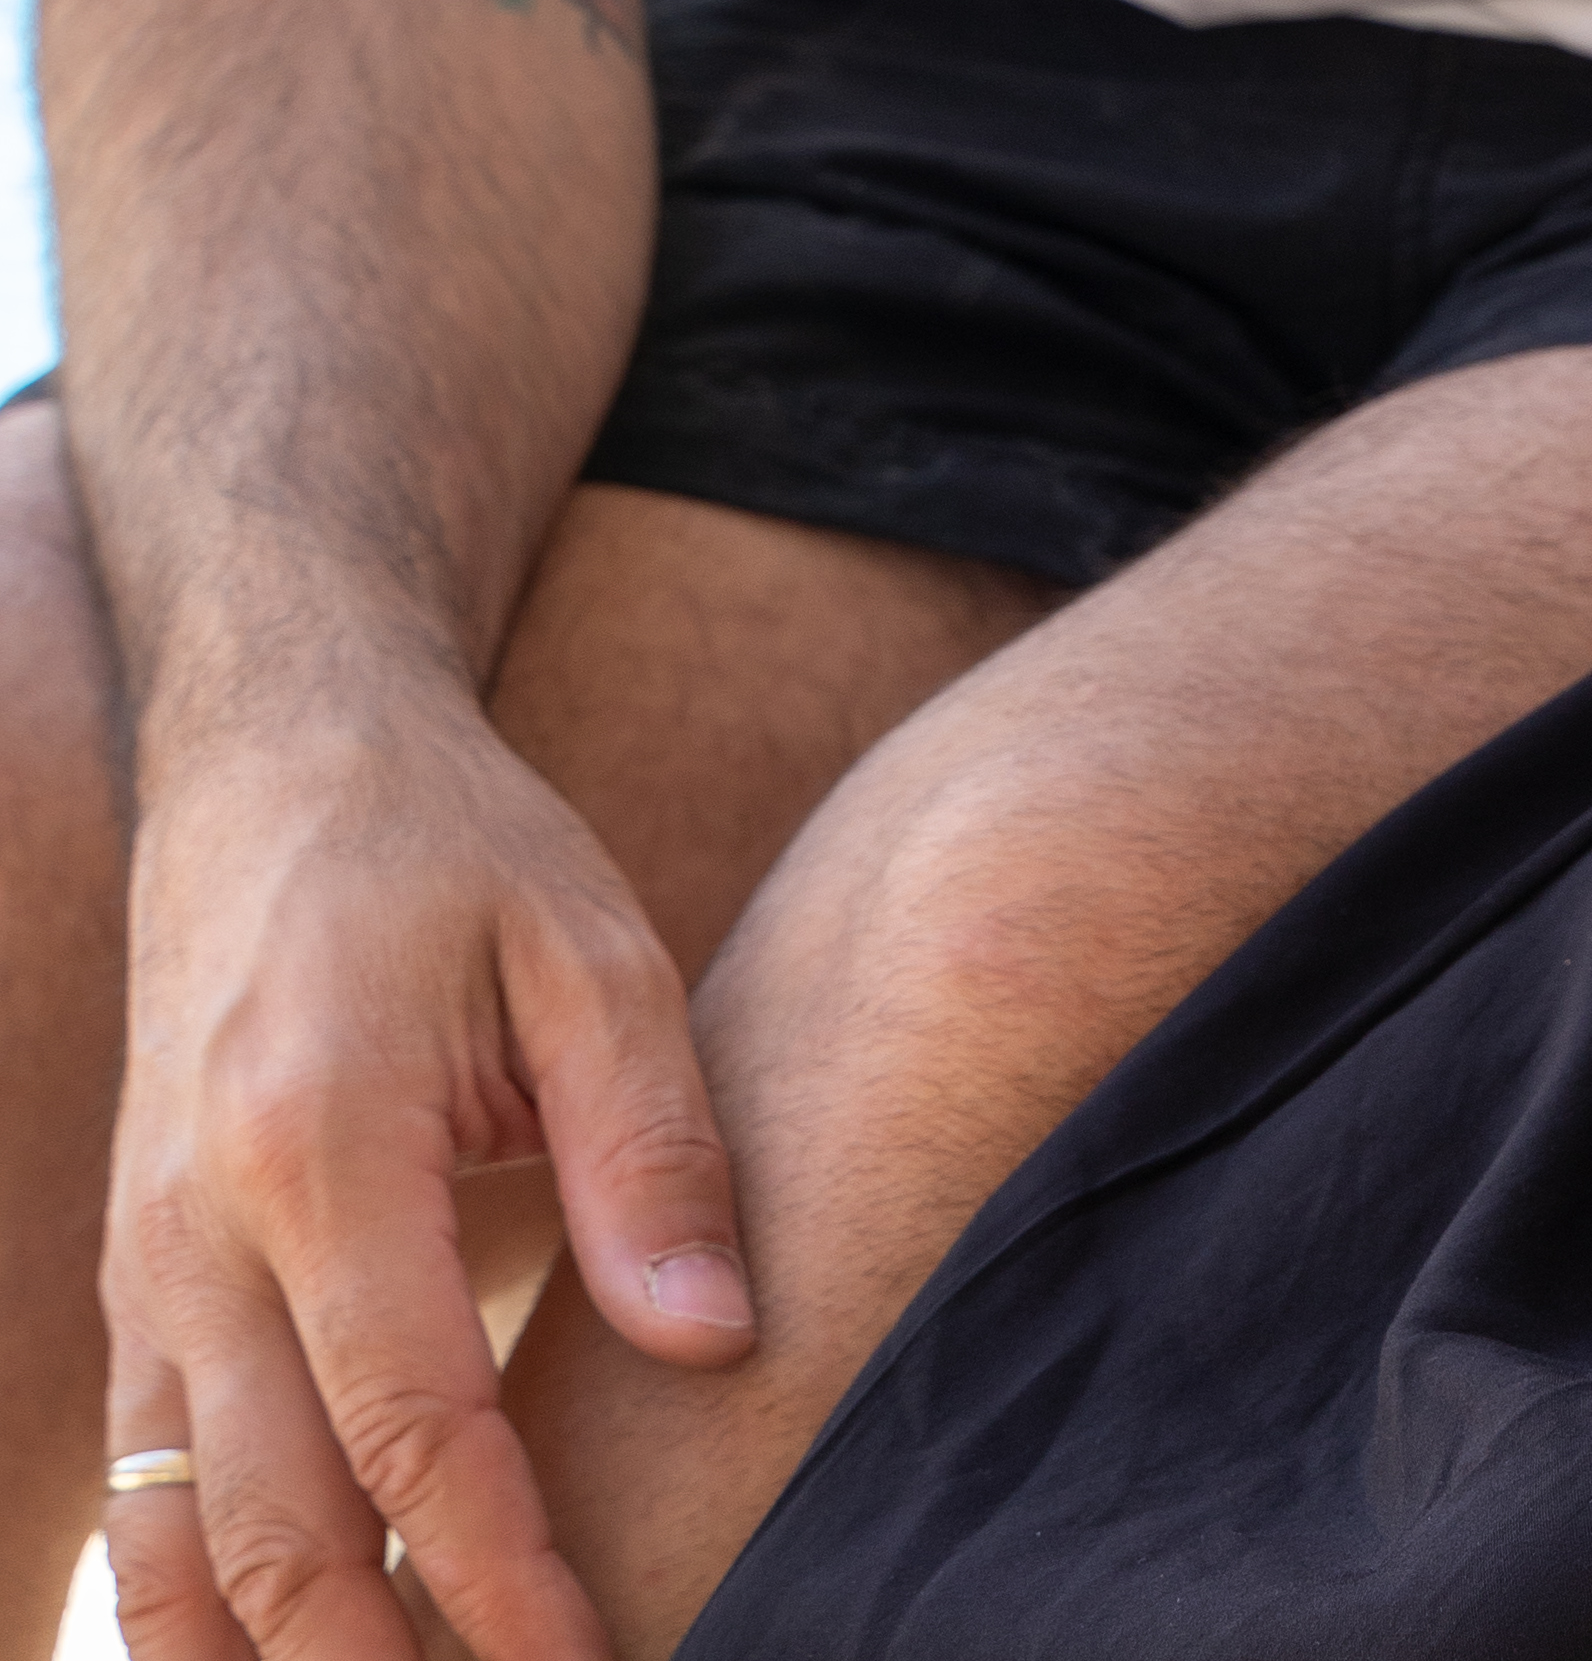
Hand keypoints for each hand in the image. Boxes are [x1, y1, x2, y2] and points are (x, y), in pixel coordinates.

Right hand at [99, 690, 750, 1660]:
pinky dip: (197, 1619)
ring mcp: (144, 1272)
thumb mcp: (592, 949)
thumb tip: (714, 1342)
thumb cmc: (453, 851)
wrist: (271, 761)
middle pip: (272, 1534)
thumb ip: (651, 1150)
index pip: (410, 1427)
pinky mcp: (132, 1293)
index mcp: (321, 1139)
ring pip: (174, 1554)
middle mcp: (198, 1231)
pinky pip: (138, 1505)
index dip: (498, 1577)